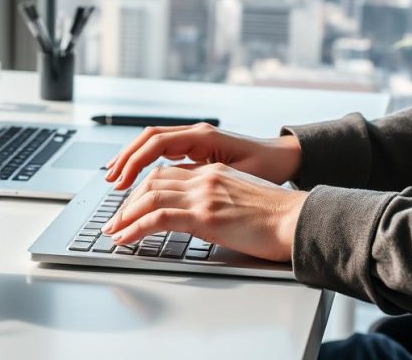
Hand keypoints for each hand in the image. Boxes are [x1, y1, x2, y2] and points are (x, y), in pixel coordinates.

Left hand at [102, 163, 307, 262]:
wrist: (297, 220)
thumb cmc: (278, 218)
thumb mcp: (243, 200)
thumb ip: (219, 202)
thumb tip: (204, 219)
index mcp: (213, 172)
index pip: (167, 173)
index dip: (143, 188)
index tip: (130, 204)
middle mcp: (205, 177)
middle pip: (152, 181)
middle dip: (127, 201)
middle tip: (114, 220)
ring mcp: (203, 194)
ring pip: (149, 196)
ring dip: (125, 215)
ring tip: (113, 232)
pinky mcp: (204, 214)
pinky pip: (157, 217)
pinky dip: (135, 227)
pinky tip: (125, 239)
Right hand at [104, 122, 301, 189]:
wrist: (286, 157)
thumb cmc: (268, 166)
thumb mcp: (237, 174)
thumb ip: (204, 177)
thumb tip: (173, 186)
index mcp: (203, 136)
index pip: (156, 143)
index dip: (134, 162)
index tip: (121, 182)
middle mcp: (196, 133)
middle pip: (148, 139)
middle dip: (126, 159)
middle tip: (110, 181)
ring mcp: (195, 138)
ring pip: (153, 143)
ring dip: (132, 158)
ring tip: (115, 177)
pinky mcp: (197, 147)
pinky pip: (164, 150)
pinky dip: (146, 161)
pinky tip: (137, 176)